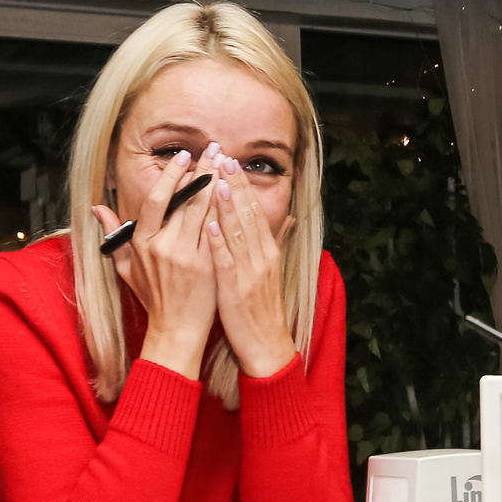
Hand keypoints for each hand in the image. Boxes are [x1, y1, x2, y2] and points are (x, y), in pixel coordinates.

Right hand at [92, 146, 219, 378]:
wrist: (175, 331)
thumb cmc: (153, 298)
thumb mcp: (126, 267)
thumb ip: (115, 234)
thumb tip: (97, 208)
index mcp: (143, 243)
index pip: (157, 199)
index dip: (171, 175)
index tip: (184, 156)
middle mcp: (163, 246)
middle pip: (185, 199)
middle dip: (202, 170)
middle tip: (215, 149)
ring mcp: (187, 256)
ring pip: (205, 211)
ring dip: (218, 184)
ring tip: (228, 164)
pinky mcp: (208, 266)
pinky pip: (219, 230)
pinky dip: (227, 210)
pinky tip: (238, 194)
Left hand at [206, 163, 299, 379]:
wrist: (267, 343)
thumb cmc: (263, 307)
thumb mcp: (273, 270)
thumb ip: (277, 242)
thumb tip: (290, 217)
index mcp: (268, 251)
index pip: (254, 210)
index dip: (242, 185)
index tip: (230, 162)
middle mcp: (261, 257)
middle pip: (247, 214)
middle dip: (234, 185)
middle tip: (222, 157)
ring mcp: (249, 273)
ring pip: (237, 233)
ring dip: (227, 206)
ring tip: (216, 181)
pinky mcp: (235, 290)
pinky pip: (226, 262)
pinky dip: (219, 243)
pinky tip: (210, 226)